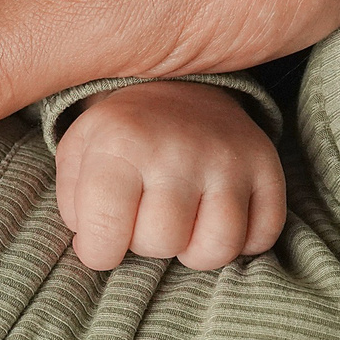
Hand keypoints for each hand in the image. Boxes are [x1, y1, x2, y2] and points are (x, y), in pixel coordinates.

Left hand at [55, 81, 286, 270]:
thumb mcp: (78, 154)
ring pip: (217, 247)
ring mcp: (228, 158)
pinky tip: (217, 219)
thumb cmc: (122, 135)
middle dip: (147, 244)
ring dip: (195, 250)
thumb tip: (95, 248)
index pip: (105, 233)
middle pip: (162, 242)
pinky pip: (263, 236)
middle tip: (145, 218)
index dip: (99, 252)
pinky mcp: (266, 167)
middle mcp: (178, 149)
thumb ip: (73, 205)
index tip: (101, 242)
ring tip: (183, 227)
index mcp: (122, 142)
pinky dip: (242, 242)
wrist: (178, 87)